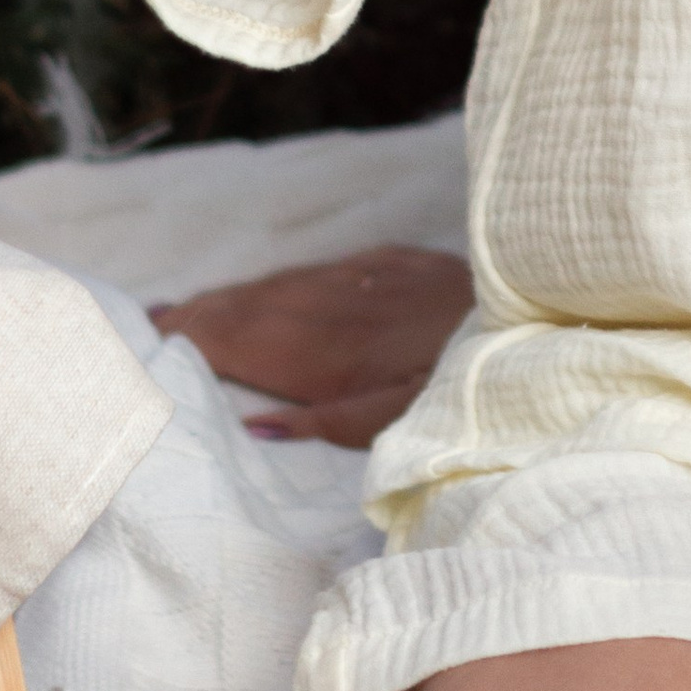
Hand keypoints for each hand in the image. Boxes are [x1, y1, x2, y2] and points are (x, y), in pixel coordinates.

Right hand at [152, 246, 475, 445]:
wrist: (539, 319)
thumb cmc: (467, 388)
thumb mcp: (401, 426)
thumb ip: (331, 423)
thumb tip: (259, 425)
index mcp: (335, 353)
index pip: (248, 338)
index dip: (198, 332)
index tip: (151, 331)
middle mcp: (347, 307)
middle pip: (261, 305)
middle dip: (206, 309)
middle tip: (154, 315)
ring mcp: (378, 280)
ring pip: (295, 282)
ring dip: (245, 292)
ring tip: (203, 302)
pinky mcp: (410, 264)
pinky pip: (337, 267)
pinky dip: (300, 276)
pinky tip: (287, 282)